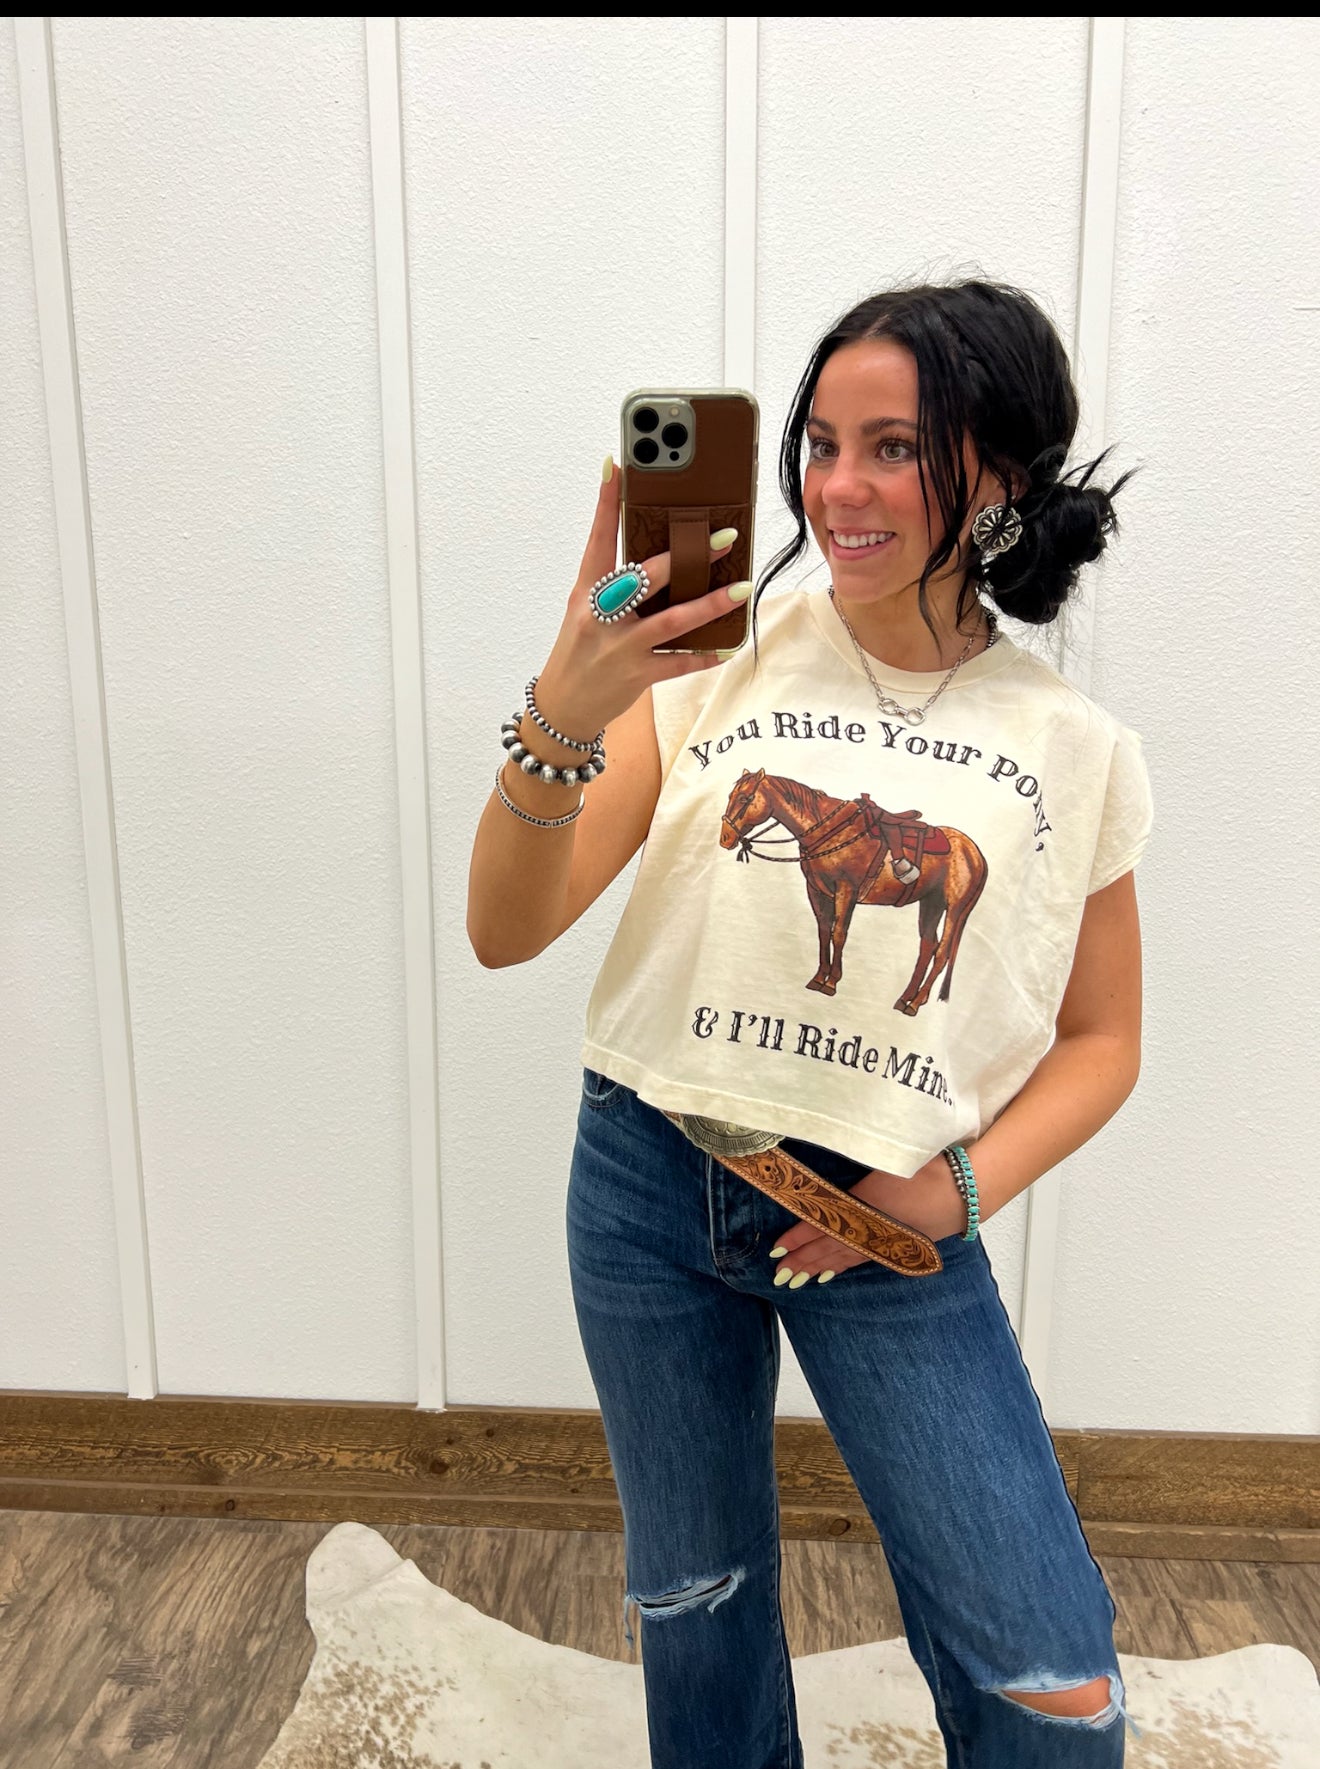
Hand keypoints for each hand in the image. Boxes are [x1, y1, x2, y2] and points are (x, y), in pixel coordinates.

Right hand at [531, 456, 749, 740]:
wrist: (563, 708)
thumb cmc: (580, 652)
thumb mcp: (585, 613)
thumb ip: (615, 586)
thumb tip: (662, 558)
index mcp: (586, 594)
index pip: (597, 541)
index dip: (605, 503)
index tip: (617, 466)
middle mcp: (601, 617)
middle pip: (646, 577)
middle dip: (686, 555)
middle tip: (723, 536)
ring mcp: (620, 648)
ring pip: (671, 620)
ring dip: (710, 603)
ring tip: (741, 588)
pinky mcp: (637, 676)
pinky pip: (678, 663)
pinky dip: (705, 656)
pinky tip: (727, 647)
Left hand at [768, 1156, 969, 1285]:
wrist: (968, 1190)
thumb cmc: (929, 1168)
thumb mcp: (889, 1160)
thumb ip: (860, 1169)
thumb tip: (833, 1166)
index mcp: (865, 1205)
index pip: (823, 1225)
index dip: (799, 1237)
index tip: (776, 1248)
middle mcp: (872, 1228)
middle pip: (830, 1248)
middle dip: (803, 1261)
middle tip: (779, 1274)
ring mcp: (886, 1239)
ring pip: (845, 1258)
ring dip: (820, 1267)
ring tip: (798, 1278)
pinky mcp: (900, 1245)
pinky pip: (863, 1259)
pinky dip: (844, 1266)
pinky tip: (834, 1271)